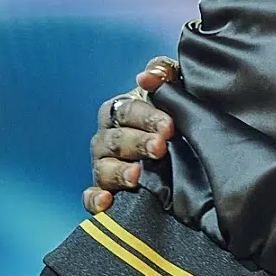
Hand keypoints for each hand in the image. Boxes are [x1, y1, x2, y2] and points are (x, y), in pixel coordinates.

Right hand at [82, 56, 178, 213]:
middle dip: (138, 143)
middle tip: (159, 147)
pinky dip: (95, 200)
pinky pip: (91, 197)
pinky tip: (107, 202)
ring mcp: (104, 166)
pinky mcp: (105, 191)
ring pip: (103, 168)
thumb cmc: (172, 116)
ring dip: (118, 172)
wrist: (183, 154)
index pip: (128, 110)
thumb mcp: (174, 90)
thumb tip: (148, 75)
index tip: (168, 126)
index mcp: (121, 112)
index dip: (147, 117)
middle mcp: (108, 139)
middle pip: (116, 140)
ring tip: (136, 176)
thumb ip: (164, 73)